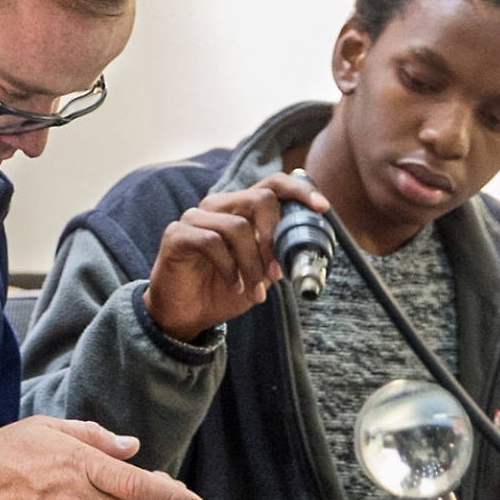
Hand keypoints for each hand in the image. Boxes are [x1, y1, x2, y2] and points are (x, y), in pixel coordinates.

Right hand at [143, 172, 328, 341]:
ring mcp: (194, 217)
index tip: (322, 208)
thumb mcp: (261, 273)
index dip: (299, 191)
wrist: (186, 315)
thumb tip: (304, 247)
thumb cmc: (224, 290)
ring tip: (254, 291)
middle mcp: (218, 206)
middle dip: (275, 237)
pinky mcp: (177, 235)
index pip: (272, 184)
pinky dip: (229, 268)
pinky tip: (234, 285)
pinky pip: (211, 242)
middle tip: (278, 272)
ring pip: (238, 226)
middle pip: (260, 199)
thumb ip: (278, 255)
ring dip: (252, 264)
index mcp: (240, 209)